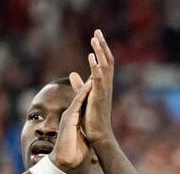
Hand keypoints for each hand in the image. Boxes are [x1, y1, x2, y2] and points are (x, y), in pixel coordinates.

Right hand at [51, 77, 92, 170]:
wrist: (64, 162)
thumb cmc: (73, 155)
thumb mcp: (82, 141)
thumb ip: (84, 134)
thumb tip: (90, 135)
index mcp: (74, 120)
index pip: (83, 103)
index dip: (90, 93)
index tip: (97, 84)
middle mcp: (71, 115)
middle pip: (81, 96)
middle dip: (88, 84)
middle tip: (96, 70)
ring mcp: (69, 115)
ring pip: (80, 96)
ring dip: (87, 83)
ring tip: (95, 71)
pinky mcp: (70, 118)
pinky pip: (78, 102)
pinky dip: (83, 92)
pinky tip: (90, 83)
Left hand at [82, 29, 114, 145]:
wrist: (98, 136)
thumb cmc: (92, 119)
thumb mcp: (84, 98)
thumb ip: (79, 85)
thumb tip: (72, 73)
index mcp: (104, 86)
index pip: (105, 64)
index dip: (102, 50)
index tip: (97, 36)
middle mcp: (106, 86)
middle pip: (107, 61)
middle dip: (102, 46)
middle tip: (97, 31)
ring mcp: (104, 91)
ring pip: (105, 66)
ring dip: (99, 52)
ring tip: (94, 38)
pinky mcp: (99, 97)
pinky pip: (98, 79)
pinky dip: (95, 67)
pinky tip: (90, 57)